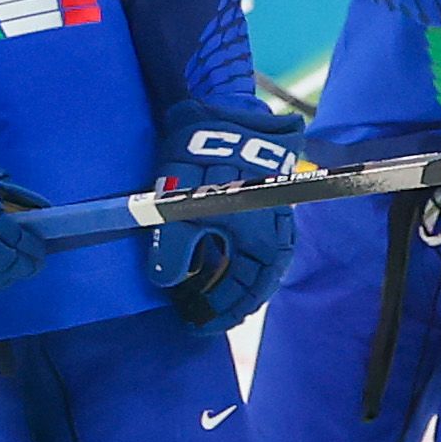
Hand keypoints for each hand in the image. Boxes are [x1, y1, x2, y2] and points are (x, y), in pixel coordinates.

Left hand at [147, 106, 295, 327]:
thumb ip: (173, 249)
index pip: (246, 295)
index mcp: (262, 245)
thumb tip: (165, 283)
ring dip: (232, 282)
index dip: (218, 313)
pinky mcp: (264, 204)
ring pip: (256, 266)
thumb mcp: (181, 209)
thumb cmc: (204, 164)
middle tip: (197, 315)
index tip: (193, 325)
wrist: (227, 116)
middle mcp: (275, 236)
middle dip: (226, 302)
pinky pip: (255, 246)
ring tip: (203, 295)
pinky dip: (236, 260)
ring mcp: (274, 219)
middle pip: (255, 283)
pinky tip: (215, 263)